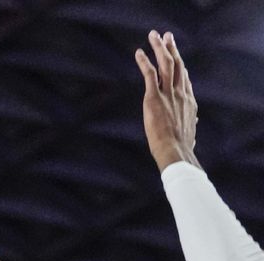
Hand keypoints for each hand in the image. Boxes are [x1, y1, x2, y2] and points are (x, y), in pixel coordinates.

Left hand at [135, 30, 200, 171]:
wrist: (175, 151)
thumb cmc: (181, 147)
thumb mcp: (189, 133)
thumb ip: (189, 124)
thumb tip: (194, 123)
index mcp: (189, 102)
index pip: (184, 79)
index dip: (180, 66)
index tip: (177, 56)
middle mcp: (180, 93)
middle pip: (177, 65)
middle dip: (172, 49)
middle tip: (168, 37)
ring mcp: (168, 94)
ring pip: (165, 64)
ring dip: (160, 47)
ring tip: (155, 36)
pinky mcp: (154, 98)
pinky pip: (149, 74)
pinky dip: (144, 61)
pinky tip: (139, 52)